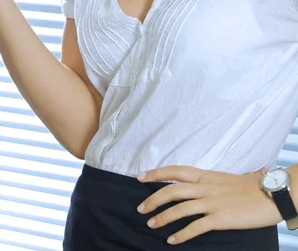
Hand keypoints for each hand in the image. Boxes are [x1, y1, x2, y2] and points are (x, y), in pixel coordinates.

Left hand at [136, 165, 281, 244]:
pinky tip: (172, 240)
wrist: (271, 195)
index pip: (175, 170)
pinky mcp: (220, 219)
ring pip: (179, 208)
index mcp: (206, 174)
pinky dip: (182, 234)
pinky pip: (196, 227)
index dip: (156, 173)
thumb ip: (212, 179)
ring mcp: (212, 202)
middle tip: (140, 208)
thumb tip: (205, 178)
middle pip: (171, 190)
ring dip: (163, 217)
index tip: (140, 177)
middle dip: (153, 199)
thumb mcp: (227, 177)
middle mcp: (205, 186)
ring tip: (151, 224)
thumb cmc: (252, 186)